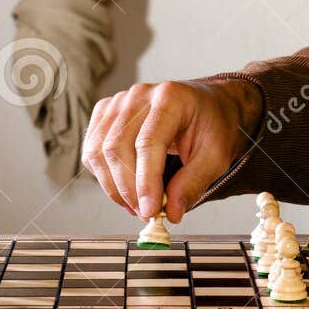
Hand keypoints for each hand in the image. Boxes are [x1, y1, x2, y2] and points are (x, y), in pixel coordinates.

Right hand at [81, 78, 260, 221]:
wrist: (208, 105)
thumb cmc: (213, 125)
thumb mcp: (216, 156)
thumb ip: (193, 183)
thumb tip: (170, 211)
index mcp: (170, 98)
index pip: (147, 143)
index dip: (145, 182)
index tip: (149, 212)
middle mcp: (139, 95)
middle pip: (117, 147)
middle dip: (128, 189)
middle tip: (145, 213)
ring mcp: (119, 102)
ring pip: (98, 151)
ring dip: (113, 187)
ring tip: (136, 205)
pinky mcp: (106, 113)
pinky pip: (92, 150)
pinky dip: (104, 176)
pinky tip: (124, 188)